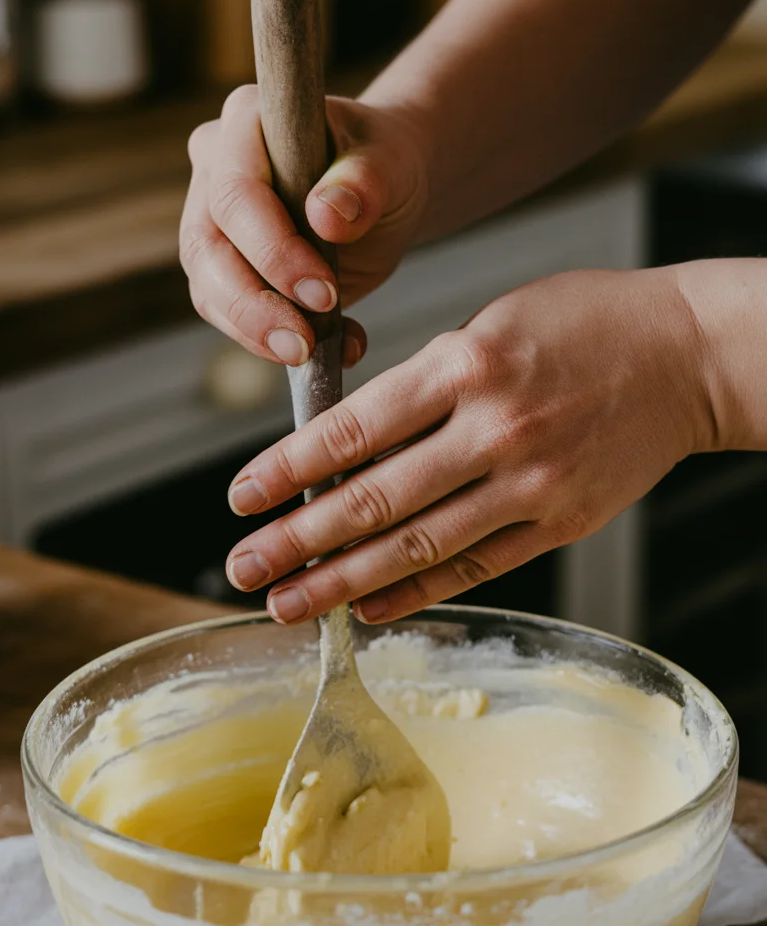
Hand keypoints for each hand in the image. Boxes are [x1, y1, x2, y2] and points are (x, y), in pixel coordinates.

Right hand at [180, 87, 428, 368]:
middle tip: (305, 343)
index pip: (236, 191)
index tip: (324, 291)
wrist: (381, 191)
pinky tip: (325, 349)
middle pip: (207, 246)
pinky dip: (270, 340)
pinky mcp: (219, 266)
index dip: (273, 248)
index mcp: (246, 120)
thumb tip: (326, 213)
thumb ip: (365, 182)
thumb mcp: (392, 163)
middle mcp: (212, 166)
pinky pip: (227, 312)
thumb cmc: (384, 164)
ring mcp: (208, 218)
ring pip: (207, 286)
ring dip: (255, 331)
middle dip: (255, 304)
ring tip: (310, 354)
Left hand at [224, 267, 714, 623]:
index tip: (242, 496)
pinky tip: (368, 608)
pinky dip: (417, 593)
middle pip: (373, 499)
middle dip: (298, 540)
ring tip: (289, 603)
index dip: (287, 469)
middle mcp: (494, 428)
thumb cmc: (583, 321)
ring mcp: (531, 484)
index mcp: (465, 364)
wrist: (686, 353)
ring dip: (342, 582)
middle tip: (245, 567)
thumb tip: (348, 445)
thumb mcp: (488, 323)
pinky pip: (476, 567)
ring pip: (417, 546)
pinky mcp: (562, 522)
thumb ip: (421, 383)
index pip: (354, 430)